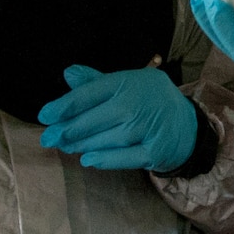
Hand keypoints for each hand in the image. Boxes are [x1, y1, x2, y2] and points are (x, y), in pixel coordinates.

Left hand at [39, 65, 201, 171]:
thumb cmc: (150, 101)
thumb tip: (68, 73)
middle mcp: (138, 104)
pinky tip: (88, 159)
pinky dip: (106, 159)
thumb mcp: (128, 83)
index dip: (64, 105)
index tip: (45, 115)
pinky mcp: (155, 151)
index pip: (90, 93)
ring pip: (108, 138)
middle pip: (95, 118)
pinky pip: (126, 157)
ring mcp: (148, 128)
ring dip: (82, 144)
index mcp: (128, 82)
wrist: (189, 125)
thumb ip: (97, 82)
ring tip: (65, 147)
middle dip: (68, 129)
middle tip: (49, 138)